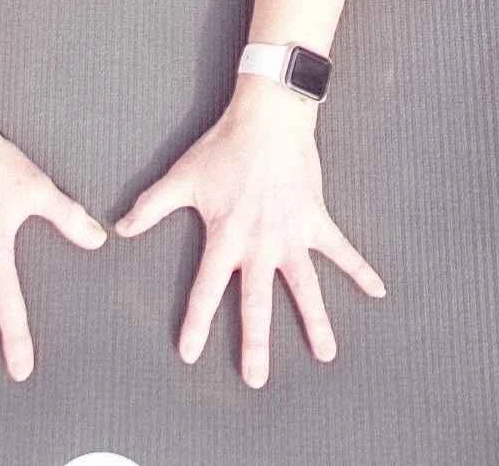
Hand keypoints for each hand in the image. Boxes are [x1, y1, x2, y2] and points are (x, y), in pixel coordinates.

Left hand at [114, 77, 384, 386]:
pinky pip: (341, 250)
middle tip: (255, 381)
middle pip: (257, 302)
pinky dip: (360, 268)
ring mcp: (292, 234)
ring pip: (304, 287)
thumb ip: (151, 206)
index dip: (197, 321)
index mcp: (226, 237)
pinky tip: (379, 290)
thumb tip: (120, 229)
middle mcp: (260, 244)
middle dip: (255, 343)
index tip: (190, 353)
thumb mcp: (182, 177)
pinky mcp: (315, 219)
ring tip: (325, 355)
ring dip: (315, 321)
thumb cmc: (223, 147)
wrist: (268, 117)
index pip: (207, 288)